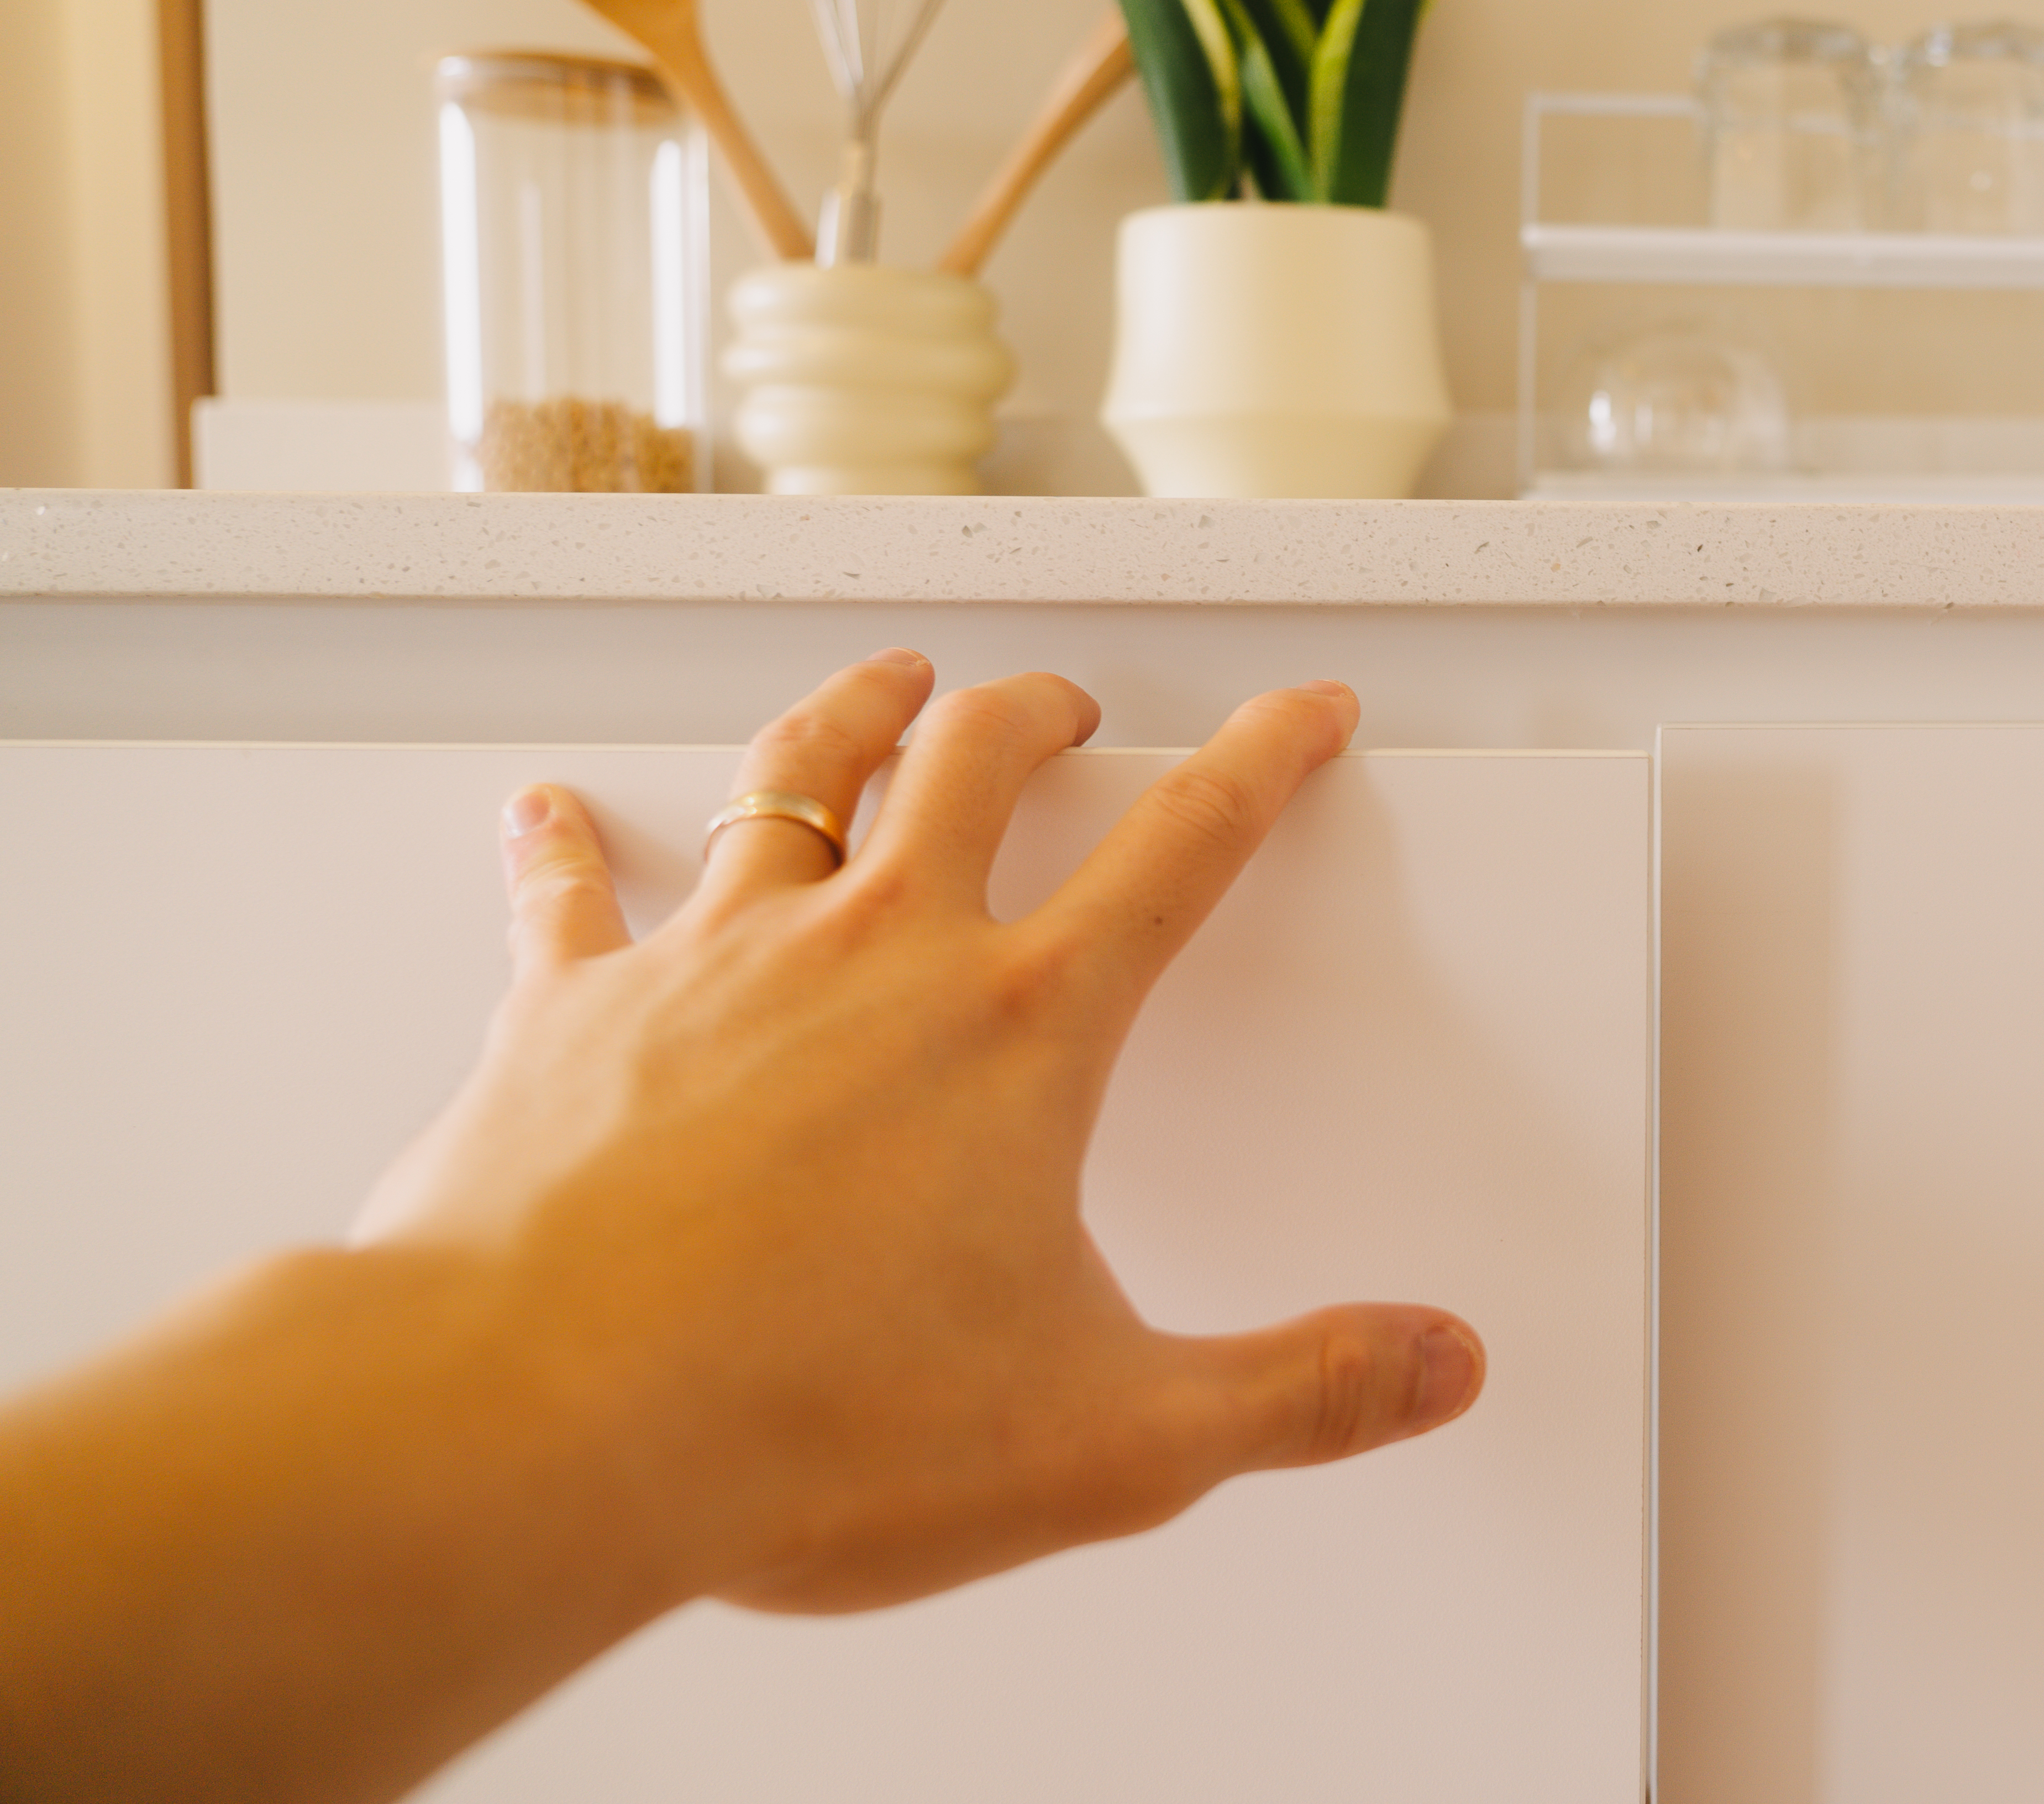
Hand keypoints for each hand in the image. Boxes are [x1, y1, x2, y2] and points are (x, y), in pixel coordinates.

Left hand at [354, 650, 1486, 1612]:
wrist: (538, 1426)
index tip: (1294, 714)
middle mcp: (871, 957)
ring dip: (850, 715)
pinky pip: (569, 896)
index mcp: (1017, 1031)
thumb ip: (1295, 1393)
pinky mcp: (574, 1012)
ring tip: (880, 681)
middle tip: (1065, 696)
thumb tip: (1428, 1365)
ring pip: (796, 778)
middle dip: (1038, 709)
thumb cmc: (796, 1421)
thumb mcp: (1109, 1438)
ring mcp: (713, 964)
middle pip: (974, 762)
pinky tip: (547, 814)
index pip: (1182, 849)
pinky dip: (564, 847)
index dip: (1259, 762)